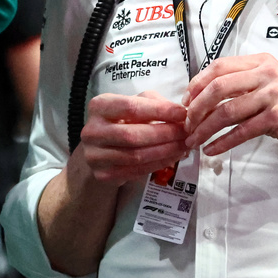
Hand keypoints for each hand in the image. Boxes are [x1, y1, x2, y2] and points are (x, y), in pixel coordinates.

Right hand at [74, 90, 188, 187]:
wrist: (100, 147)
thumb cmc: (122, 120)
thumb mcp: (135, 103)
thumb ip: (154, 103)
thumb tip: (180, 114)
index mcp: (98, 106)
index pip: (131, 107)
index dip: (159, 110)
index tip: (182, 113)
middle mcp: (91, 131)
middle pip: (133, 134)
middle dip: (165, 134)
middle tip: (186, 133)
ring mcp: (95, 155)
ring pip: (136, 156)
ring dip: (165, 152)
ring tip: (183, 146)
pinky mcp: (103, 174)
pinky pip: (136, 171)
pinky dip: (158, 164)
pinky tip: (172, 158)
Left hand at [182, 53, 277, 157]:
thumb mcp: (270, 85)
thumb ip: (242, 84)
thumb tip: (202, 96)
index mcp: (261, 62)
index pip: (219, 66)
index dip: (197, 84)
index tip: (186, 101)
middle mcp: (267, 73)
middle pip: (218, 87)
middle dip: (196, 108)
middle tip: (186, 124)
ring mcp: (273, 94)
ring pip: (226, 111)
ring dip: (205, 128)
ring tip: (194, 140)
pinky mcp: (277, 117)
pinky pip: (240, 131)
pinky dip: (222, 142)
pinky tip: (212, 150)